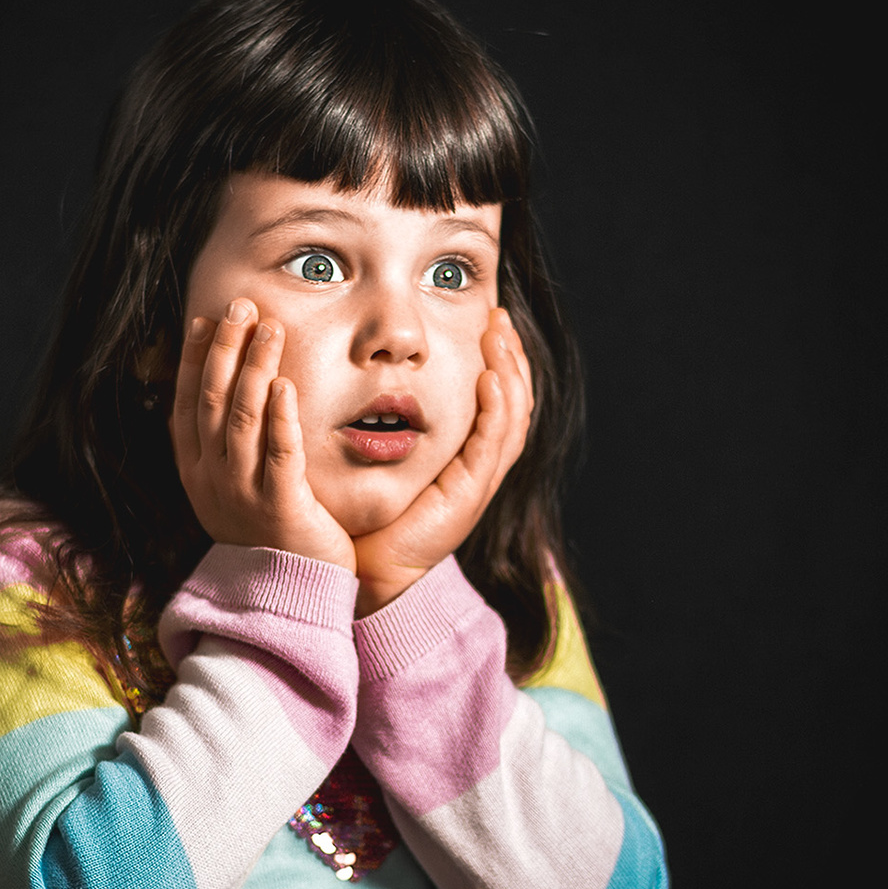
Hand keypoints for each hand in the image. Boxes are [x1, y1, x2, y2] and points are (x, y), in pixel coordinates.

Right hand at [172, 300, 357, 573]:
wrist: (287, 598)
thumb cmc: (269, 539)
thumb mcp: (234, 492)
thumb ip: (228, 450)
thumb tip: (224, 399)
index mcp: (197, 474)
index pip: (188, 404)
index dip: (196, 360)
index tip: (206, 320)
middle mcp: (212, 481)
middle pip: (212, 401)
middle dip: (225, 349)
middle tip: (242, 306)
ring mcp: (243, 494)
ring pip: (242, 419)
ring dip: (254, 368)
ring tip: (269, 328)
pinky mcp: (281, 507)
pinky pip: (278, 454)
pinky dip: (279, 416)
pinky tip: (285, 384)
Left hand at [352, 308, 533, 616]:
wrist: (370, 570)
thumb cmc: (372, 515)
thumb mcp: (388, 459)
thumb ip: (393, 424)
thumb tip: (381, 380)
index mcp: (468, 458)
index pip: (499, 400)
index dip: (501, 360)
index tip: (489, 321)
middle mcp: (481, 468)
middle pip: (517, 402)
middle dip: (512, 356)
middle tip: (499, 318)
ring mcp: (480, 481)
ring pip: (514, 417)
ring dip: (510, 372)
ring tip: (498, 336)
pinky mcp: (469, 494)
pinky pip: (492, 445)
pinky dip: (496, 409)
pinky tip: (489, 379)